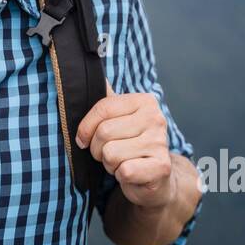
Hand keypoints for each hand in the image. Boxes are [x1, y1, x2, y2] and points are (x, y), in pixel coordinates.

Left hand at [74, 80, 174, 208]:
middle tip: (109, 153)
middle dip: (98, 149)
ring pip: (110, 153)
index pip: (102, 108)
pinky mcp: (161, 166)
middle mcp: (156, 118)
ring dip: (109, 164)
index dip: (86, 127)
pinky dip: (120, 175)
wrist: (157, 177)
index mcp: (145, 101)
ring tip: (122, 161)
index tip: (83, 139)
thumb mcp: (120, 118)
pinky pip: (123, 171)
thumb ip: (106, 99)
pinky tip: (131, 172)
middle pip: (104, 133)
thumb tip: (88, 67)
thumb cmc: (131, 145)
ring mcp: (160, 142)